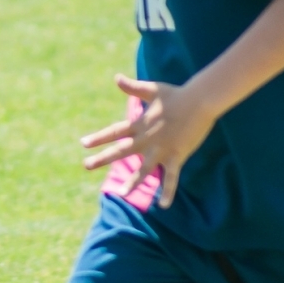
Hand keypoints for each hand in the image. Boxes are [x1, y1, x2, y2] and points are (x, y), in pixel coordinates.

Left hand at [80, 76, 216, 208]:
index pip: (114, 132)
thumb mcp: (151, 90)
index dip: (99, 138)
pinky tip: (163, 205)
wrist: (200, 100)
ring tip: (120, 194)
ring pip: (143, 169)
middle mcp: (146, 138)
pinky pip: (172, 177)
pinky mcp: (177, 155)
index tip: (83, 143)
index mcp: (139, 124)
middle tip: (85, 165)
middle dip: (102, 158)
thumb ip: (132, 87)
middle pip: (120, 151)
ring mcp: (161, 149)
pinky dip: (168, 191)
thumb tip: (116, 78)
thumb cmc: (177, 94)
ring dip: (132, 182)